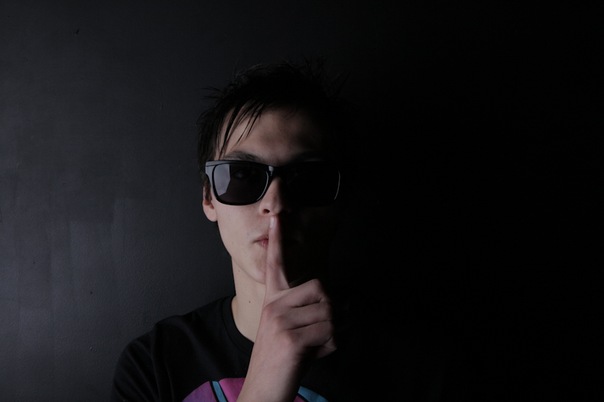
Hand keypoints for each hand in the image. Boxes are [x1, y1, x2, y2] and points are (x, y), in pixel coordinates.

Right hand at [237, 215, 336, 401]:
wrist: (263, 390)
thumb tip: (347, 304)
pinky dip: (333, 347)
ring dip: (334, 333)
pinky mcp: (292, 340)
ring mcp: (281, 323)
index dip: (277, 239)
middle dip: (331, 312)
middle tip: (320, 332)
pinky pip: (332, 334)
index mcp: (273, 301)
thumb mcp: (290, 330)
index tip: (276, 216)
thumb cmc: (282, 360)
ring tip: (315, 346)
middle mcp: (274, 307)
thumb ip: (310, 312)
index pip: (275, 264)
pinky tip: (314, 356)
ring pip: (330, 314)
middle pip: (321, 289)